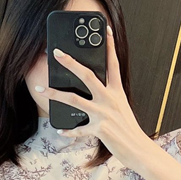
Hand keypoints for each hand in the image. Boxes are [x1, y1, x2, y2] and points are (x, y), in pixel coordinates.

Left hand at [34, 26, 151, 166]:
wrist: (139, 150)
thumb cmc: (129, 130)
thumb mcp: (121, 109)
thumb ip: (109, 99)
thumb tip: (93, 94)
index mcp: (117, 92)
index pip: (113, 64)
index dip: (110, 46)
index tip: (105, 30)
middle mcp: (110, 99)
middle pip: (87, 75)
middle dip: (70, 62)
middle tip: (57, 52)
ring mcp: (104, 114)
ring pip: (75, 99)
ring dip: (55, 94)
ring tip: (41, 90)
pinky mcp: (100, 129)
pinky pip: (79, 129)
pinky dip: (69, 131)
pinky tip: (60, 131)